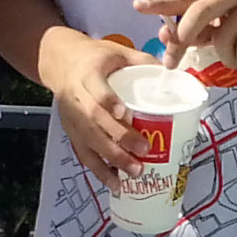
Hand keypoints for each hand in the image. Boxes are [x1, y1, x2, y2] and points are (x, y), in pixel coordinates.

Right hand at [36, 26, 150, 189]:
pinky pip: (84, 155)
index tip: (125, 114)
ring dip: (111, 161)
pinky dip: (100, 171)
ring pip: (89, 142)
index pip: (96, 91)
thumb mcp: (118, 52)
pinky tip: (116, 184)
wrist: (61, 63)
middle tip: (143, 152)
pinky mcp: (71, 133)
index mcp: (87, 75)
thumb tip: (174, 73)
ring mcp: (72, 118)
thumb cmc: (95, 58)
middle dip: (118, 139)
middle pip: (94, 122)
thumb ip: (143, 61)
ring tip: (134, 174)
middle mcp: (75, 99)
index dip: (108, 103)